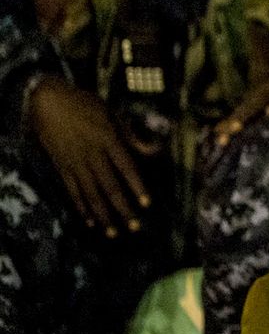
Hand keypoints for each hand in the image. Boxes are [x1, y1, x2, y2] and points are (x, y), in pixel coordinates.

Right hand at [29, 76, 149, 237]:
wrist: (47, 101)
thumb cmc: (84, 104)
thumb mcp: (112, 114)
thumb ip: (133, 136)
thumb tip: (156, 150)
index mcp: (108, 140)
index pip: (126, 168)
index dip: (137, 187)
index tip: (147, 204)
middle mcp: (92, 155)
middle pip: (110, 186)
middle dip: (123, 208)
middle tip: (135, 227)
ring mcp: (75, 163)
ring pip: (91, 194)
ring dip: (103, 215)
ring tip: (113, 233)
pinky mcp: (61, 167)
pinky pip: (73, 191)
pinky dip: (82, 207)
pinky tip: (90, 221)